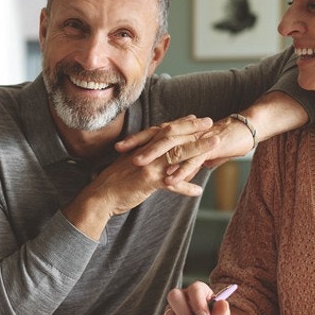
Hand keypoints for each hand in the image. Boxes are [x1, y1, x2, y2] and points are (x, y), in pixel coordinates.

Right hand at [63, 118, 215, 239]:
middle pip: (174, 136)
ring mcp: (148, 165)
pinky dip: (185, 187)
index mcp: (143, 147)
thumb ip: (145, 159)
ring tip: (215, 143)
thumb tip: (159, 158)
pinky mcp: (148, 181)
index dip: (181, 124)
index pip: (165, 130)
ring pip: (177, 154)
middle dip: (193, 129)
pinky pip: (171, 182)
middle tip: (210, 122)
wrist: (99, 195)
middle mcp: (147, 152)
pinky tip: (198, 191)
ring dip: (198, 148)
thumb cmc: (115, 181)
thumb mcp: (131, 164)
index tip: (196, 118)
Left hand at [120, 114, 254, 184]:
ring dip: (155, 156)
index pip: (154, 133)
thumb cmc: (220, 142)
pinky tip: (171, 180)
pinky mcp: (210, 147)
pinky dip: (182, 170)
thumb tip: (177, 171)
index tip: (118, 148)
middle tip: (121, 152)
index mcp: (181, 132)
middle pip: (158, 137)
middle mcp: (186, 133)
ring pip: (173, 146)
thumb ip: (185, 160)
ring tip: (140, 166)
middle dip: (139, 145)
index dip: (136, 140)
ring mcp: (197, 139)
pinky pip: (193, 159)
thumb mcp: (198, 152)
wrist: (244, 131)